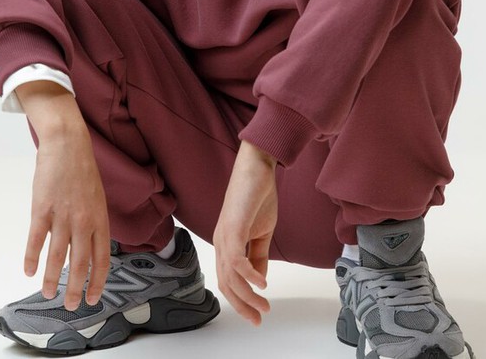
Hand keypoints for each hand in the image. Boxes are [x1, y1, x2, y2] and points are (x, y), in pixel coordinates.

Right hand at [17, 82, 110, 310]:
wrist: (68, 143)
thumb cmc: (83, 169)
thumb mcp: (98, 197)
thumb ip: (95, 221)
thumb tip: (91, 245)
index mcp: (100, 217)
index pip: (102, 256)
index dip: (98, 279)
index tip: (94, 296)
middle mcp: (84, 220)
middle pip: (81, 262)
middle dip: (77, 288)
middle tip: (72, 305)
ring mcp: (63, 215)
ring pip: (58, 256)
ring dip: (52, 278)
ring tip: (49, 294)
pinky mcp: (43, 208)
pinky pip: (36, 239)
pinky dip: (31, 257)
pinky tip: (28, 271)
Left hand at [213, 140, 277, 325]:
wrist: (257, 167)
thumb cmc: (258, 195)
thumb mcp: (261, 232)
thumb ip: (259, 255)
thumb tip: (260, 279)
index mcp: (226, 243)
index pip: (228, 280)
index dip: (241, 300)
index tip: (257, 314)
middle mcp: (221, 242)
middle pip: (226, 283)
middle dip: (242, 305)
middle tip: (259, 318)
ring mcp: (224, 235)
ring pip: (231, 276)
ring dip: (248, 295)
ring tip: (264, 306)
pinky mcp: (233, 227)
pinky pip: (237, 258)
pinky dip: (249, 274)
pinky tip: (262, 284)